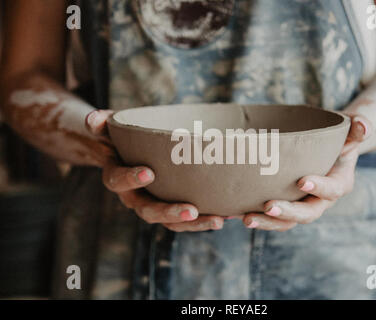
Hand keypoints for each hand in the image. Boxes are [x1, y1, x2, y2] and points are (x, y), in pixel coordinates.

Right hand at [85, 110, 223, 231]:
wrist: (127, 156)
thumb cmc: (121, 140)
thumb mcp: (111, 129)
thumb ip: (103, 123)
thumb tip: (93, 119)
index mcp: (116, 178)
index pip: (118, 181)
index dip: (131, 179)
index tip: (149, 173)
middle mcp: (134, 198)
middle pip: (148, 212)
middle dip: (169, 213)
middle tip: (190, 210)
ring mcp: (154, 206)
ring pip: (170, 223)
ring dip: (194, 224)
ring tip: (217, 220)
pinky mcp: (171, 208)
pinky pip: (186, 219)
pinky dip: (205, 219)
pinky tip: (226, 215)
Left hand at [240, 114, 371, 231]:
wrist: (328, 151)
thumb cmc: (338, 139)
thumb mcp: (350, 131)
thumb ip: (358, 128)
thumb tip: (363, 126)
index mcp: (339, 184)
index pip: (333, 189)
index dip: (320, 187)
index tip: (303, 180)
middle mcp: (320, 200)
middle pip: (306, 214)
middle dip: (288, 213)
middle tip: (268, 207)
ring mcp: (301, 205)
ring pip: (286, 221)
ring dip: (267, 222)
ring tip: (246, 219)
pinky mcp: (285, 204)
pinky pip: (270, 215)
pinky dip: (254, 216)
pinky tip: (232, 214)